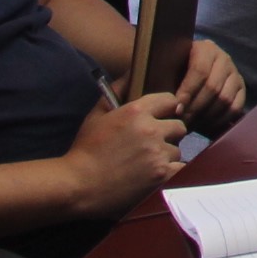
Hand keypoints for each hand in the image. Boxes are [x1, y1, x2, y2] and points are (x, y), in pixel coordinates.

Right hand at [58, 94, 186, 217]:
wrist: (76, 186)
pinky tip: (155, 176)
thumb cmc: (84, 151)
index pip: (171, 101)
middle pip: (179, 127)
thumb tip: (132, 72)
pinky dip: (170, 173)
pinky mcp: (161, 175)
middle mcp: (151, 130)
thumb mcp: (96, 116)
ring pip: (177, 150)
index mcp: (136, 112)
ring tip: (146, 165)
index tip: (162, 118)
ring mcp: (158, 154)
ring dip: (166, 157)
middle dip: (168, 135)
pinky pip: (179, 169)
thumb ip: (116, 91)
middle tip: (153, 145)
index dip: (168, 110)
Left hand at [172, 39, 245, 127]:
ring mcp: (235, 73)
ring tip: (191, 126)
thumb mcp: (169, 68)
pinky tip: (206, 127)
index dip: (188, 91)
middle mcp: (224, 58)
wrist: (190, 72)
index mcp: (205, 49)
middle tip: (182, 123)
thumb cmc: (175, 71)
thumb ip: (167, 79)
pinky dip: (220, 121)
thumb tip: (167, 101)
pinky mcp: (241, 89)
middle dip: (196, 108)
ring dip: (207, 117)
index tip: (176, 109)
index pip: (200, 70)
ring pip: (225, 99)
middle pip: (213, 87)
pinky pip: (235, 108)